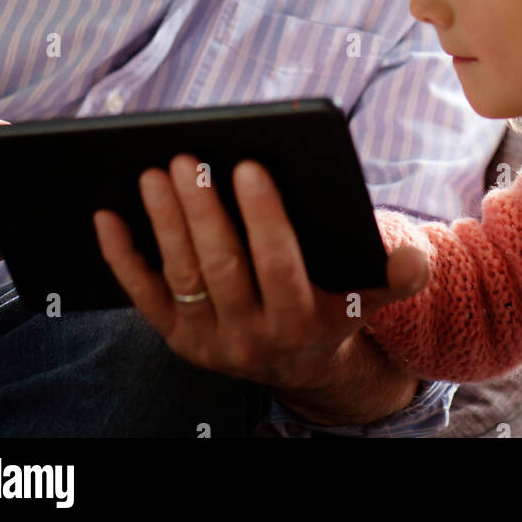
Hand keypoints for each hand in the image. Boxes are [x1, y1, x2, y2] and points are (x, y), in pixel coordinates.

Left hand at [93, 155, 427, 390]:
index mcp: (303, 321)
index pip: (279, 265)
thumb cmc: (333, 304)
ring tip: (153, 171)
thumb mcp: (368, 296)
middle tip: (187, 156)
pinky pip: (144, 297)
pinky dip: (123, 257)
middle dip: (202, 210)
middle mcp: (253, 339)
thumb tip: (415, 258)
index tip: (248, 163)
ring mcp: (210, 341)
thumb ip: (394, 276)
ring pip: (182, 278)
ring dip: (164, 224)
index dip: (263, 216)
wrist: (300, 364)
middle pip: (222, 268)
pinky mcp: (176, 338)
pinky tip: (106, 215)